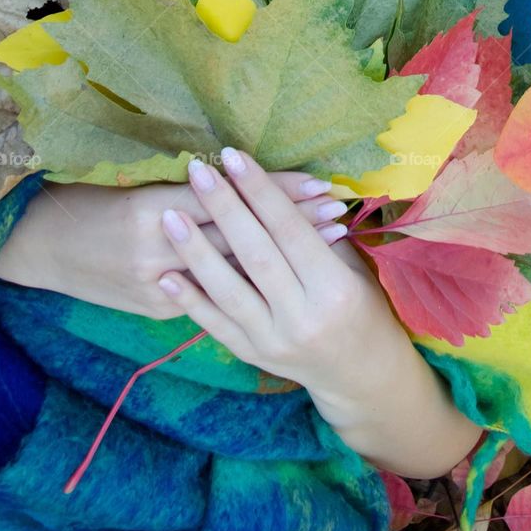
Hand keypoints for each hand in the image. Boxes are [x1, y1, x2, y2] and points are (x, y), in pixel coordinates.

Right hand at [0, 171, 348, 319]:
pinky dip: (254, 281)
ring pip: (236, 268)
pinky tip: (288, 275)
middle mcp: (160, 250)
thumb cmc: (90, 201)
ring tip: (329, 238)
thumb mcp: (135, 184)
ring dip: (285, 253)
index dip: (276, 191)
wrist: (41, 247)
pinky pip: (214, 295)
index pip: (230, 199)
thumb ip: (186, 190)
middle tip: (340, 208)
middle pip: (241, 235)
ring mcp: (160, 286)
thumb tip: (242, 178)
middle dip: (294, 224)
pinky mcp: (160, 307)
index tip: (319, 181)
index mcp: (152, 209)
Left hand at [156, 147, 401, 394]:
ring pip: (229, 291)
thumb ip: (318, 233)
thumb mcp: (353, 267)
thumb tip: (282, 185)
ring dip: (196, 252)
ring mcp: (274, 341)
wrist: (360, 374)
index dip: (261, 191)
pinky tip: (166, 276)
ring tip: (170, 217)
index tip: (235, 157)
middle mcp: (302, 317)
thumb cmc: (363, 305)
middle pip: (256, 254)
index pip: (289, 230)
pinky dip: (190, 301)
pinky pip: (216, 326)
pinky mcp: (253, 356)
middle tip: (200, 171)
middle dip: (225, 208)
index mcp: (334, 288)